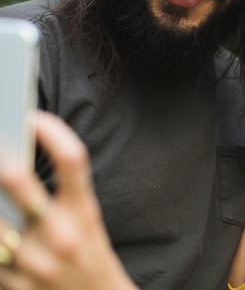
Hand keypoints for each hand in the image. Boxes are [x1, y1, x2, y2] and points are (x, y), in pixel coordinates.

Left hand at [0, 111, 136, 289]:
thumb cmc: (90, 256)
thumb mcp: (86, 220)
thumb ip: (61, 193)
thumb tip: (16, 162)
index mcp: (84, 212)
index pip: (73, 161)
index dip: (53, 133)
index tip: (34, 117)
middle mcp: (59, 235)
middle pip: (18, 182)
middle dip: (0, 161)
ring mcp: (32, 263)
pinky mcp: (13, 286)